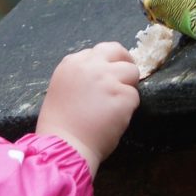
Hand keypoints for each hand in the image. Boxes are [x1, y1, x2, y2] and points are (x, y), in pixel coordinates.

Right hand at [35, 42, 139, 176]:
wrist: (65, 145)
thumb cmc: (61, 125)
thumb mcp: (62, 88)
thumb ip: (80, 76)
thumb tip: (102, 74)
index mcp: (71, 63)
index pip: (97, 52)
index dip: (105, 64)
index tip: (106, 76)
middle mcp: (90, 65)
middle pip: (116, 50)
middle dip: (124, 61)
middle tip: (126, 77)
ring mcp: (108, 79)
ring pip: (132, 71)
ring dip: (128, 86)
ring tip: (117, 104)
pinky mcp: (122, 95)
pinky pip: (134, 96)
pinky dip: (128, 108)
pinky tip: (115, 119)